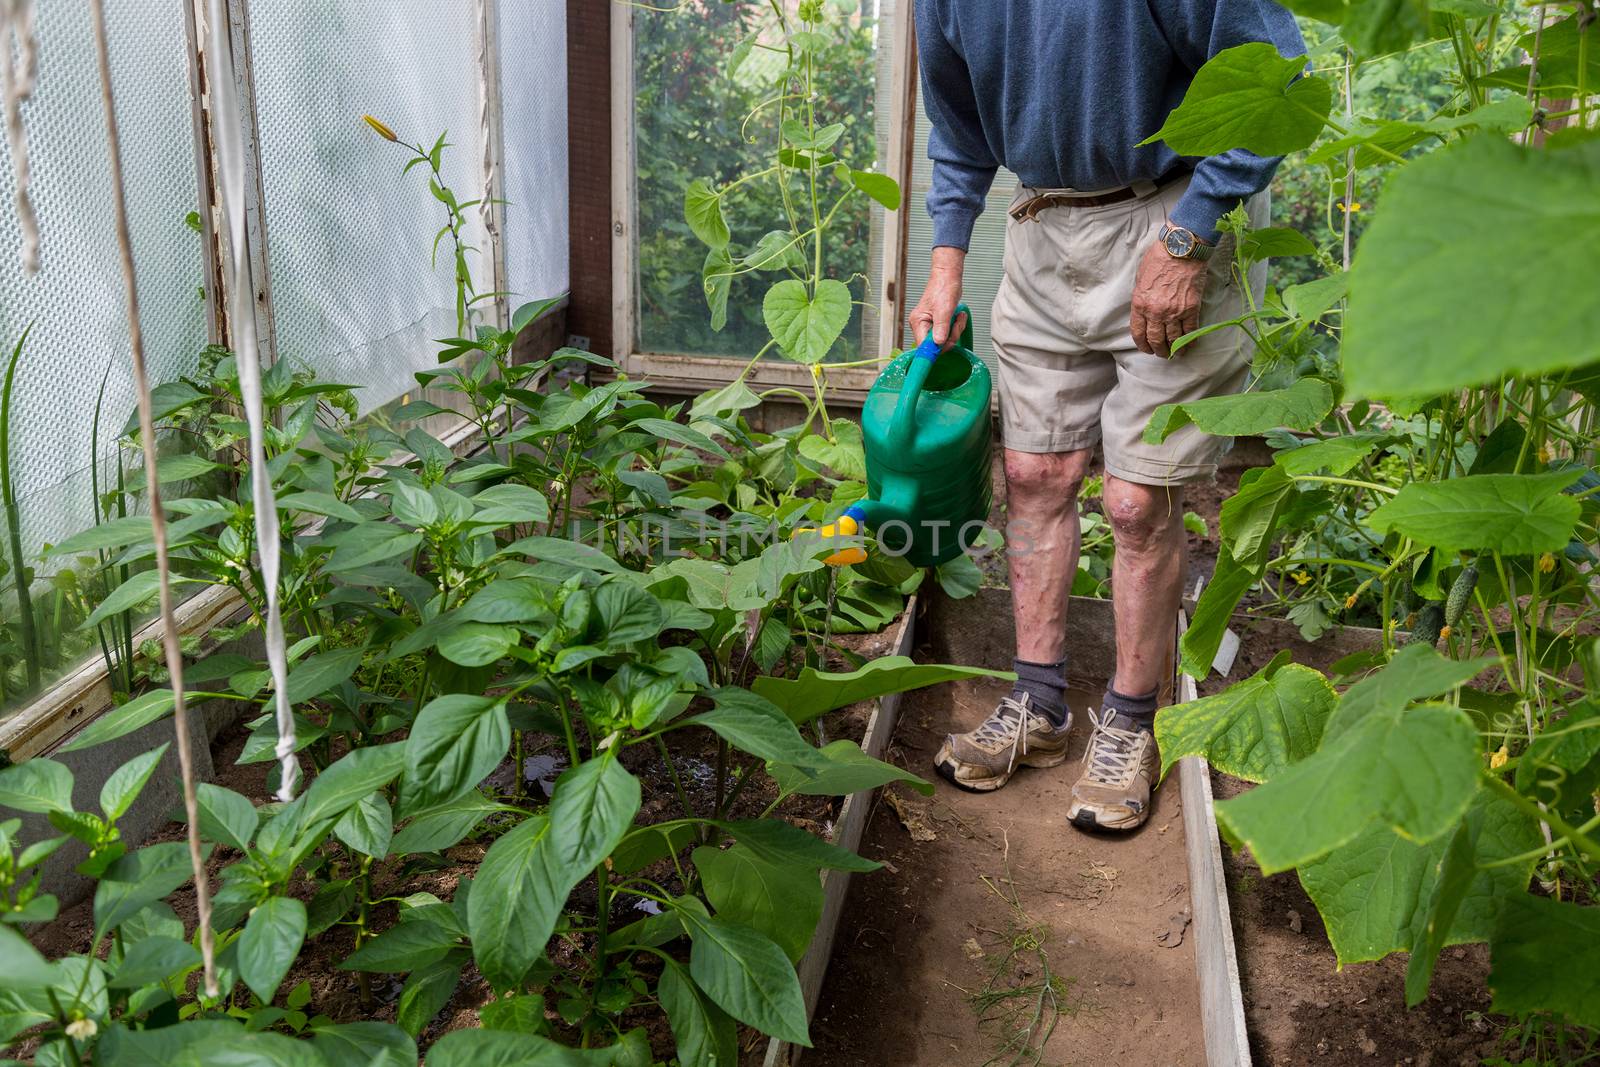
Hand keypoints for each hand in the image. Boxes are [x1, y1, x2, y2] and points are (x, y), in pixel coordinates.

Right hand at [909, 246, 967, 349]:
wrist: (948, 277)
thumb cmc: (944, 288)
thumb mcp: (944, 309)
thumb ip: (941, 328)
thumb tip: (938, 343)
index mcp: (918, 322)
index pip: (923, 346)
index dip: (936, 348)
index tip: (947, 342)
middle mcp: (921, 325)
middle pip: (935, 345)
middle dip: (950, 337)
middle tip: (956, 324)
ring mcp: (929, 325)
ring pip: (943, 340)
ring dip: (955, 331)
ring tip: (958, 317)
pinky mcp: (937, 324)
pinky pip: (947, 334)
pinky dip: (955, 328)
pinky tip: (957, 317)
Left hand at [1129, 233, 1209, 356]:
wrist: (1181, 249)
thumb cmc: (1159, 258)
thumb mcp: (1140, 278)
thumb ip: (1141, 297)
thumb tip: (1144, 309)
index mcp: (1140, 304)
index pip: (1138, 333)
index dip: (1142, 344)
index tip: (1146, 348)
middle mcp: (1156, 312)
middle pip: (1156, 340)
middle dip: (1159, 350)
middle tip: (1162, 353)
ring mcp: (1174, 312)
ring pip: (1173, 339)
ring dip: (1175, 349)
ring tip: (1176, 353)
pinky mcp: (1191, 308)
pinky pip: (1190, 331)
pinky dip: (1190, 340)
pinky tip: (1190, 344)